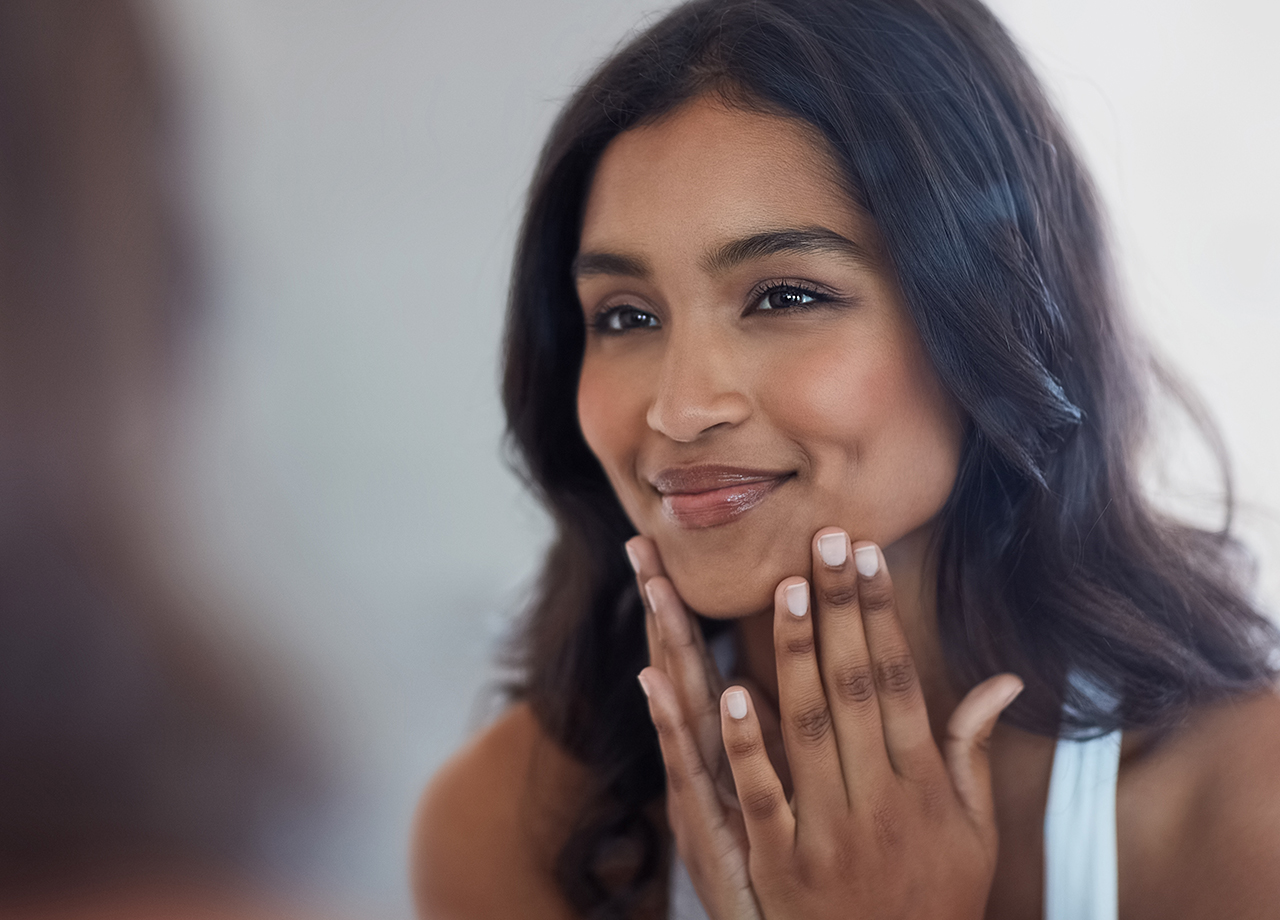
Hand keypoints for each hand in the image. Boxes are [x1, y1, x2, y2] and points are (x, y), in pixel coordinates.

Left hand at [634, 528, 1022, 919]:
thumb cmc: (935, 900)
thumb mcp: (975, 833)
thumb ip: (973, 752)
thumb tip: (1004, 680)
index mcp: (926, 785)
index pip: (899, 681)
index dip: (882, 616)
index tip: (867, 557)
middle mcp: (882, 801)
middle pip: (856, 688)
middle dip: (841, 609)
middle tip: (825, 539)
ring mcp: (831, 833)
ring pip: (810, 729)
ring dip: (797, 656)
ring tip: (787, 588)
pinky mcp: (783, 866)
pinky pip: (764, 796)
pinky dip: (747, 745)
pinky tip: (730, 691)